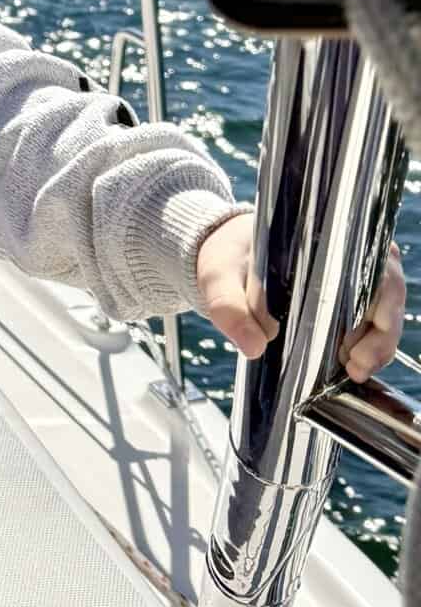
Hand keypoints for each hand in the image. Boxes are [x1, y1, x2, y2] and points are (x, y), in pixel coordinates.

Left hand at [196, 211, 407, 378]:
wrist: (220, 251)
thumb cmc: (224, 255)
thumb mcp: (218, 277)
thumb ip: (229, 307)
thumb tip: (254, 347)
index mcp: (323, 236)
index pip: (374, 264)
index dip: (380, 304)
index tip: (360, 340)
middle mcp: (347, 251)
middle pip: (388, 291)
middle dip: (382, 335)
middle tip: (357, 367)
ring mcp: (348, 274)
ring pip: (384, 309)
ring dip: (378, 344)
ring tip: (355, 370)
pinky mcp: (341, 296)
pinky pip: (369, 320)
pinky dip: (367, 345)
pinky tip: (352, 366)